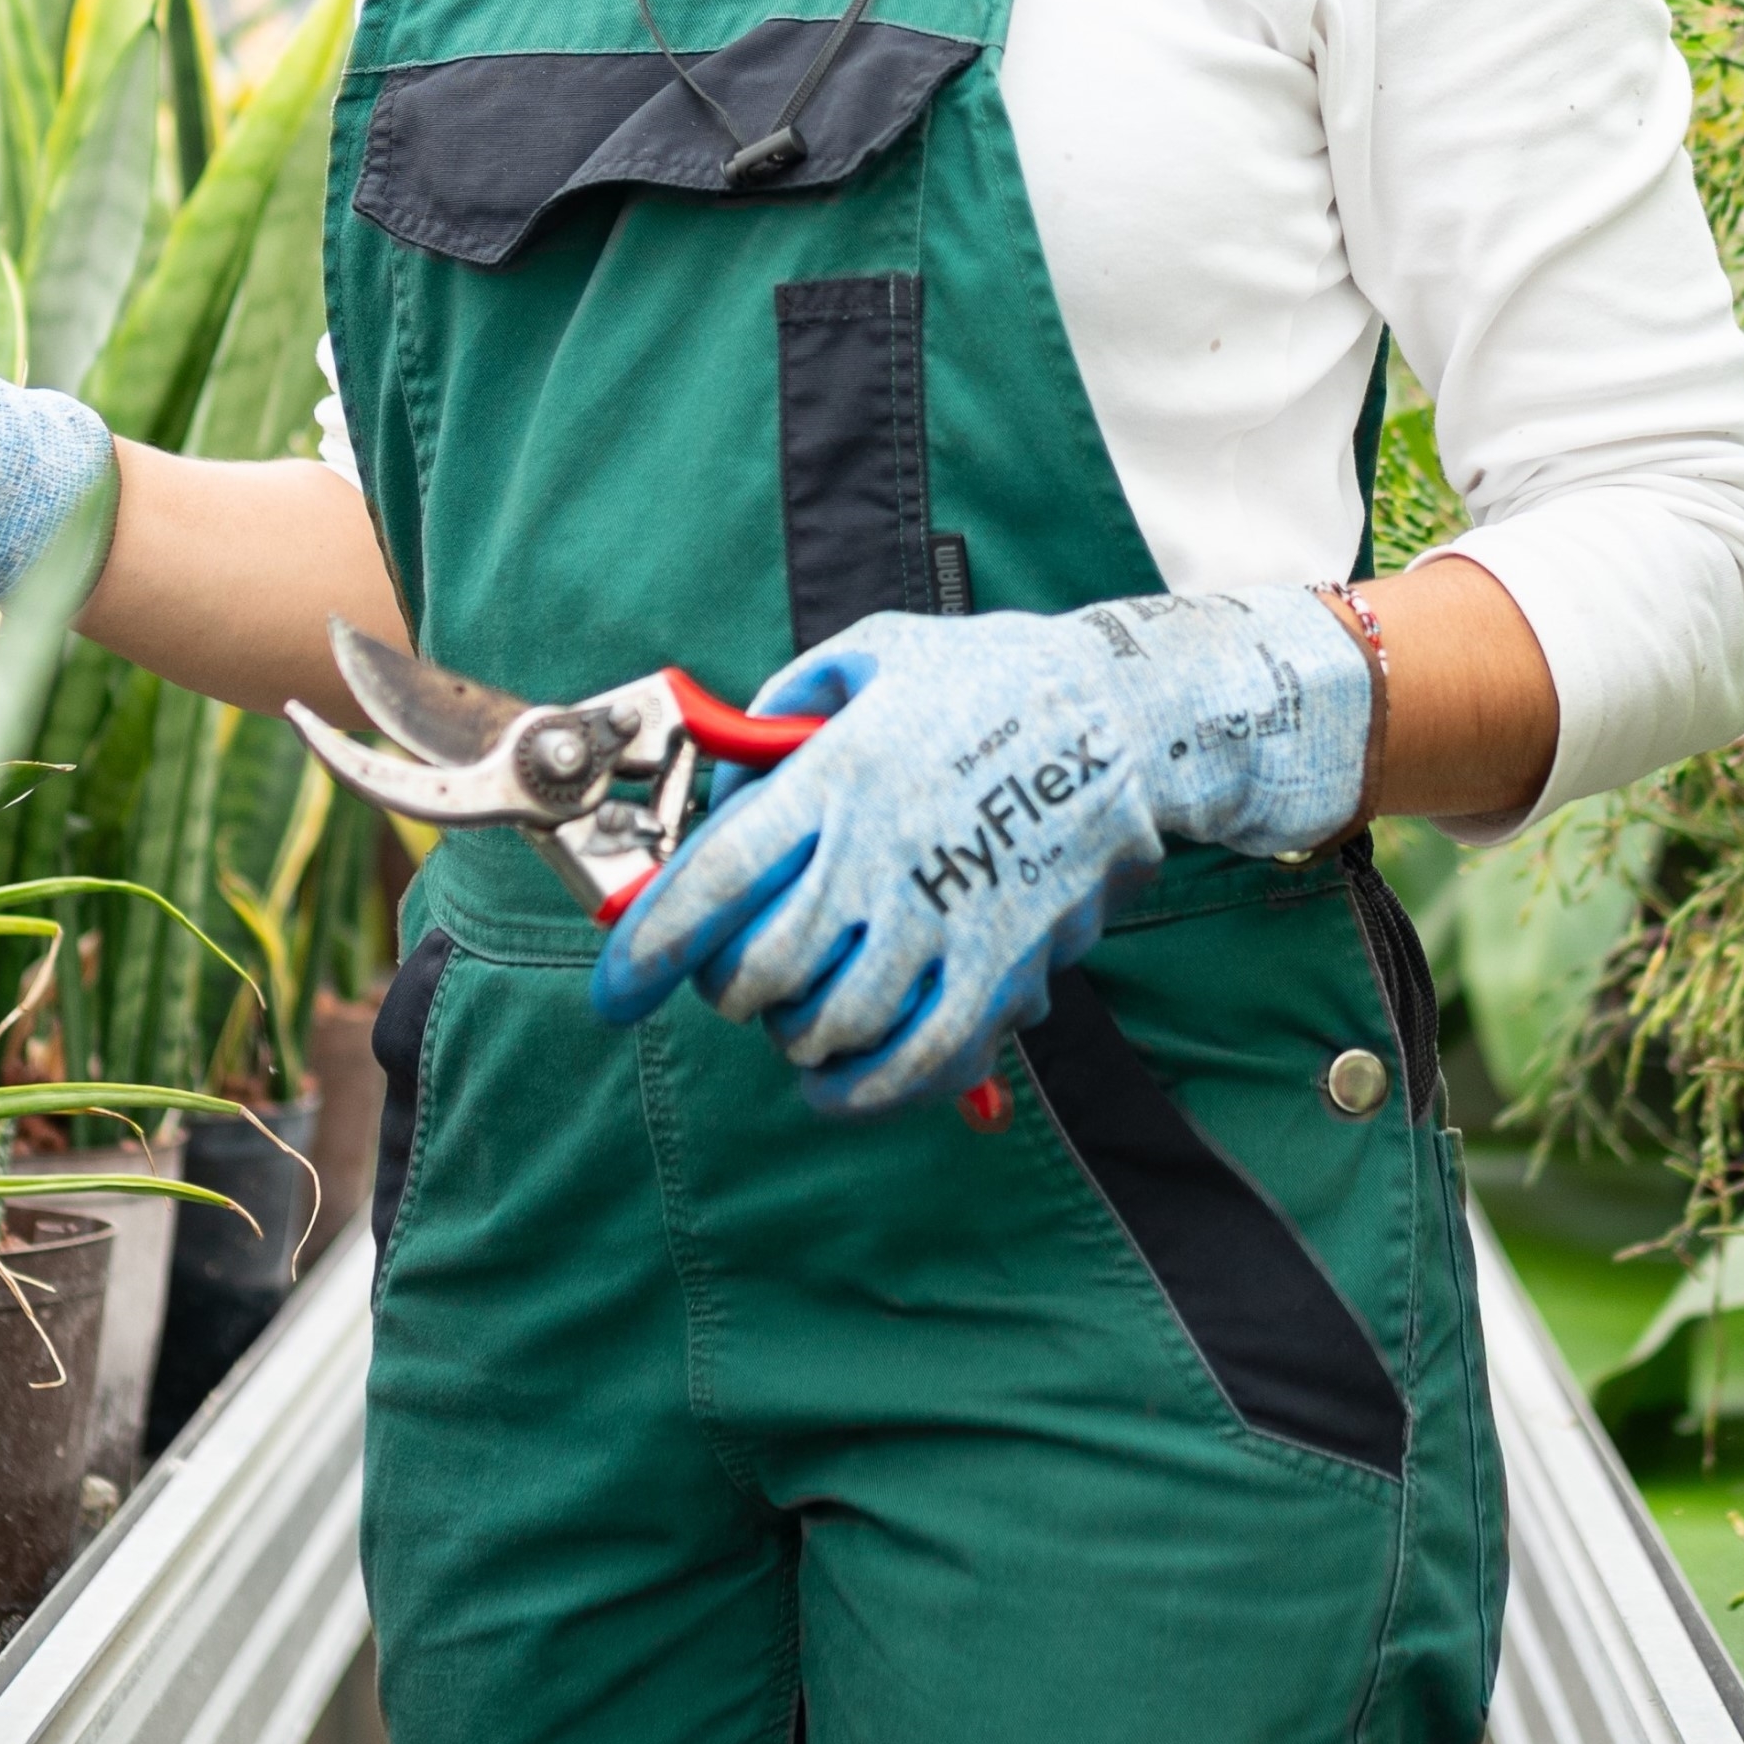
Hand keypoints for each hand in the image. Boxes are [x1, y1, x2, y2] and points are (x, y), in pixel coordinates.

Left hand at [588, 586, 1375, 1116]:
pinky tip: (837, 1086)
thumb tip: (725, 769)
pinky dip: (865, 1091)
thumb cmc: (992, 678)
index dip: (648, 949)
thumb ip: (784, 705)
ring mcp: (946, 917)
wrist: (1127, 717)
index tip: (616, 991)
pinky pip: (919, 1063)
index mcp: (837, 776)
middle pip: (763, 969)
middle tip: (733, 980)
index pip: (716, 880)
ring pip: (830, 1024)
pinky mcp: (1003, 968)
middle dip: (728, 991)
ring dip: (795, 1034)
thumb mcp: (871, 652)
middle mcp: (883, 853)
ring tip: (799, 1014)